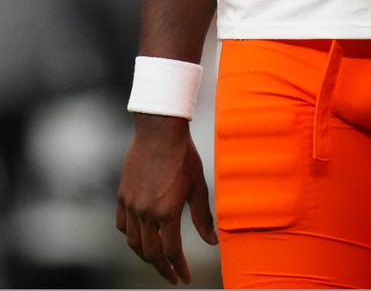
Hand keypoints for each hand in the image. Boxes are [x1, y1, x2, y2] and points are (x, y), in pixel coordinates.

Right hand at [116, 115, 217, 284]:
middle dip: (163, 269)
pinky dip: (130, 236)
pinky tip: (139, 237)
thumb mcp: (198, 186)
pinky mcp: (122, 195)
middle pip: (151, 253)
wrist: (159, 130)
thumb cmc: (183, 155)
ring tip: (158, 260)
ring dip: (146, 256)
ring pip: (133, 243)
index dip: (179, 268)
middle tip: (172, 276)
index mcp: (166, 212)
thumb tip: (212, 241)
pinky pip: (122, 225)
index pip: (172, 252)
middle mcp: (145, 212)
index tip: (184, 278)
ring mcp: (131, 204)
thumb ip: (203, 217)